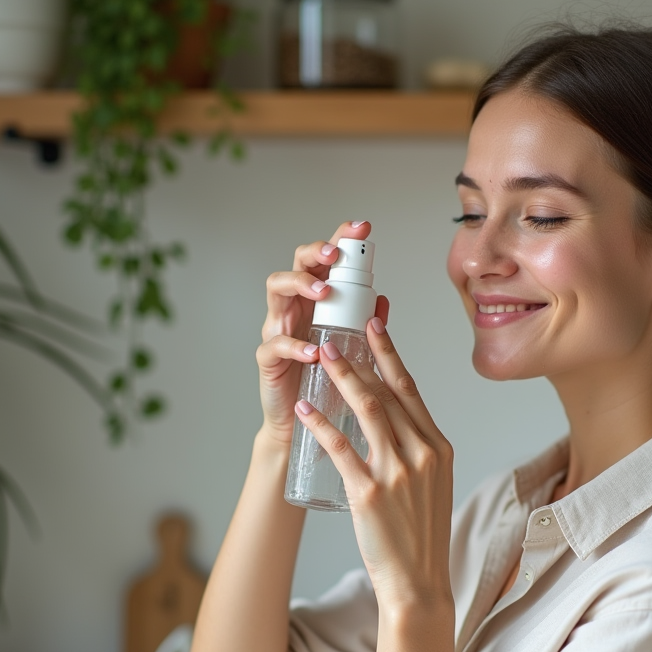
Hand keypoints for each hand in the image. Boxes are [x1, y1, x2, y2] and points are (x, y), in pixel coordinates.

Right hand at [257, 221, 390, 448]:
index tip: (361, 227)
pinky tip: (313, 351)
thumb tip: (383, 302)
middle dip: (315, 253)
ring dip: (300, 286)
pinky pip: (274, 343)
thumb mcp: (352, 349)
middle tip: (334, 255)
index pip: (325, 261)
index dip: (340, 238)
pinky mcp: (268, 358)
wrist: (303, 423)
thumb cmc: (326, 381)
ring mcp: (278, 328)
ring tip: (323, 294)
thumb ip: (364, 325)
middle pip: (297, 264)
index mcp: (316, 300)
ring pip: (276, 289)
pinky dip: (294, 345)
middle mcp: (294, 307)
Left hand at [293, 317, 453, 608]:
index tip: (375, 326)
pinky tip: (306, 409)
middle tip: (337, 334)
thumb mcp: (434, 484)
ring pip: (367, 411)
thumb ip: (419, 450)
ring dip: (342, 378)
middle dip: (359, 359)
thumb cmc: (422, 535)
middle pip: (387, 393)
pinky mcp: (369, 494)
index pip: (410, 390)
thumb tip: (396, 418)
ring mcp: (397, 473)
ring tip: (321, 356)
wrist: (419, 582)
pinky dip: (322, 424)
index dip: (390, 354)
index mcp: (438, 448)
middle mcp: (421, 454)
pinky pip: (341, 449)